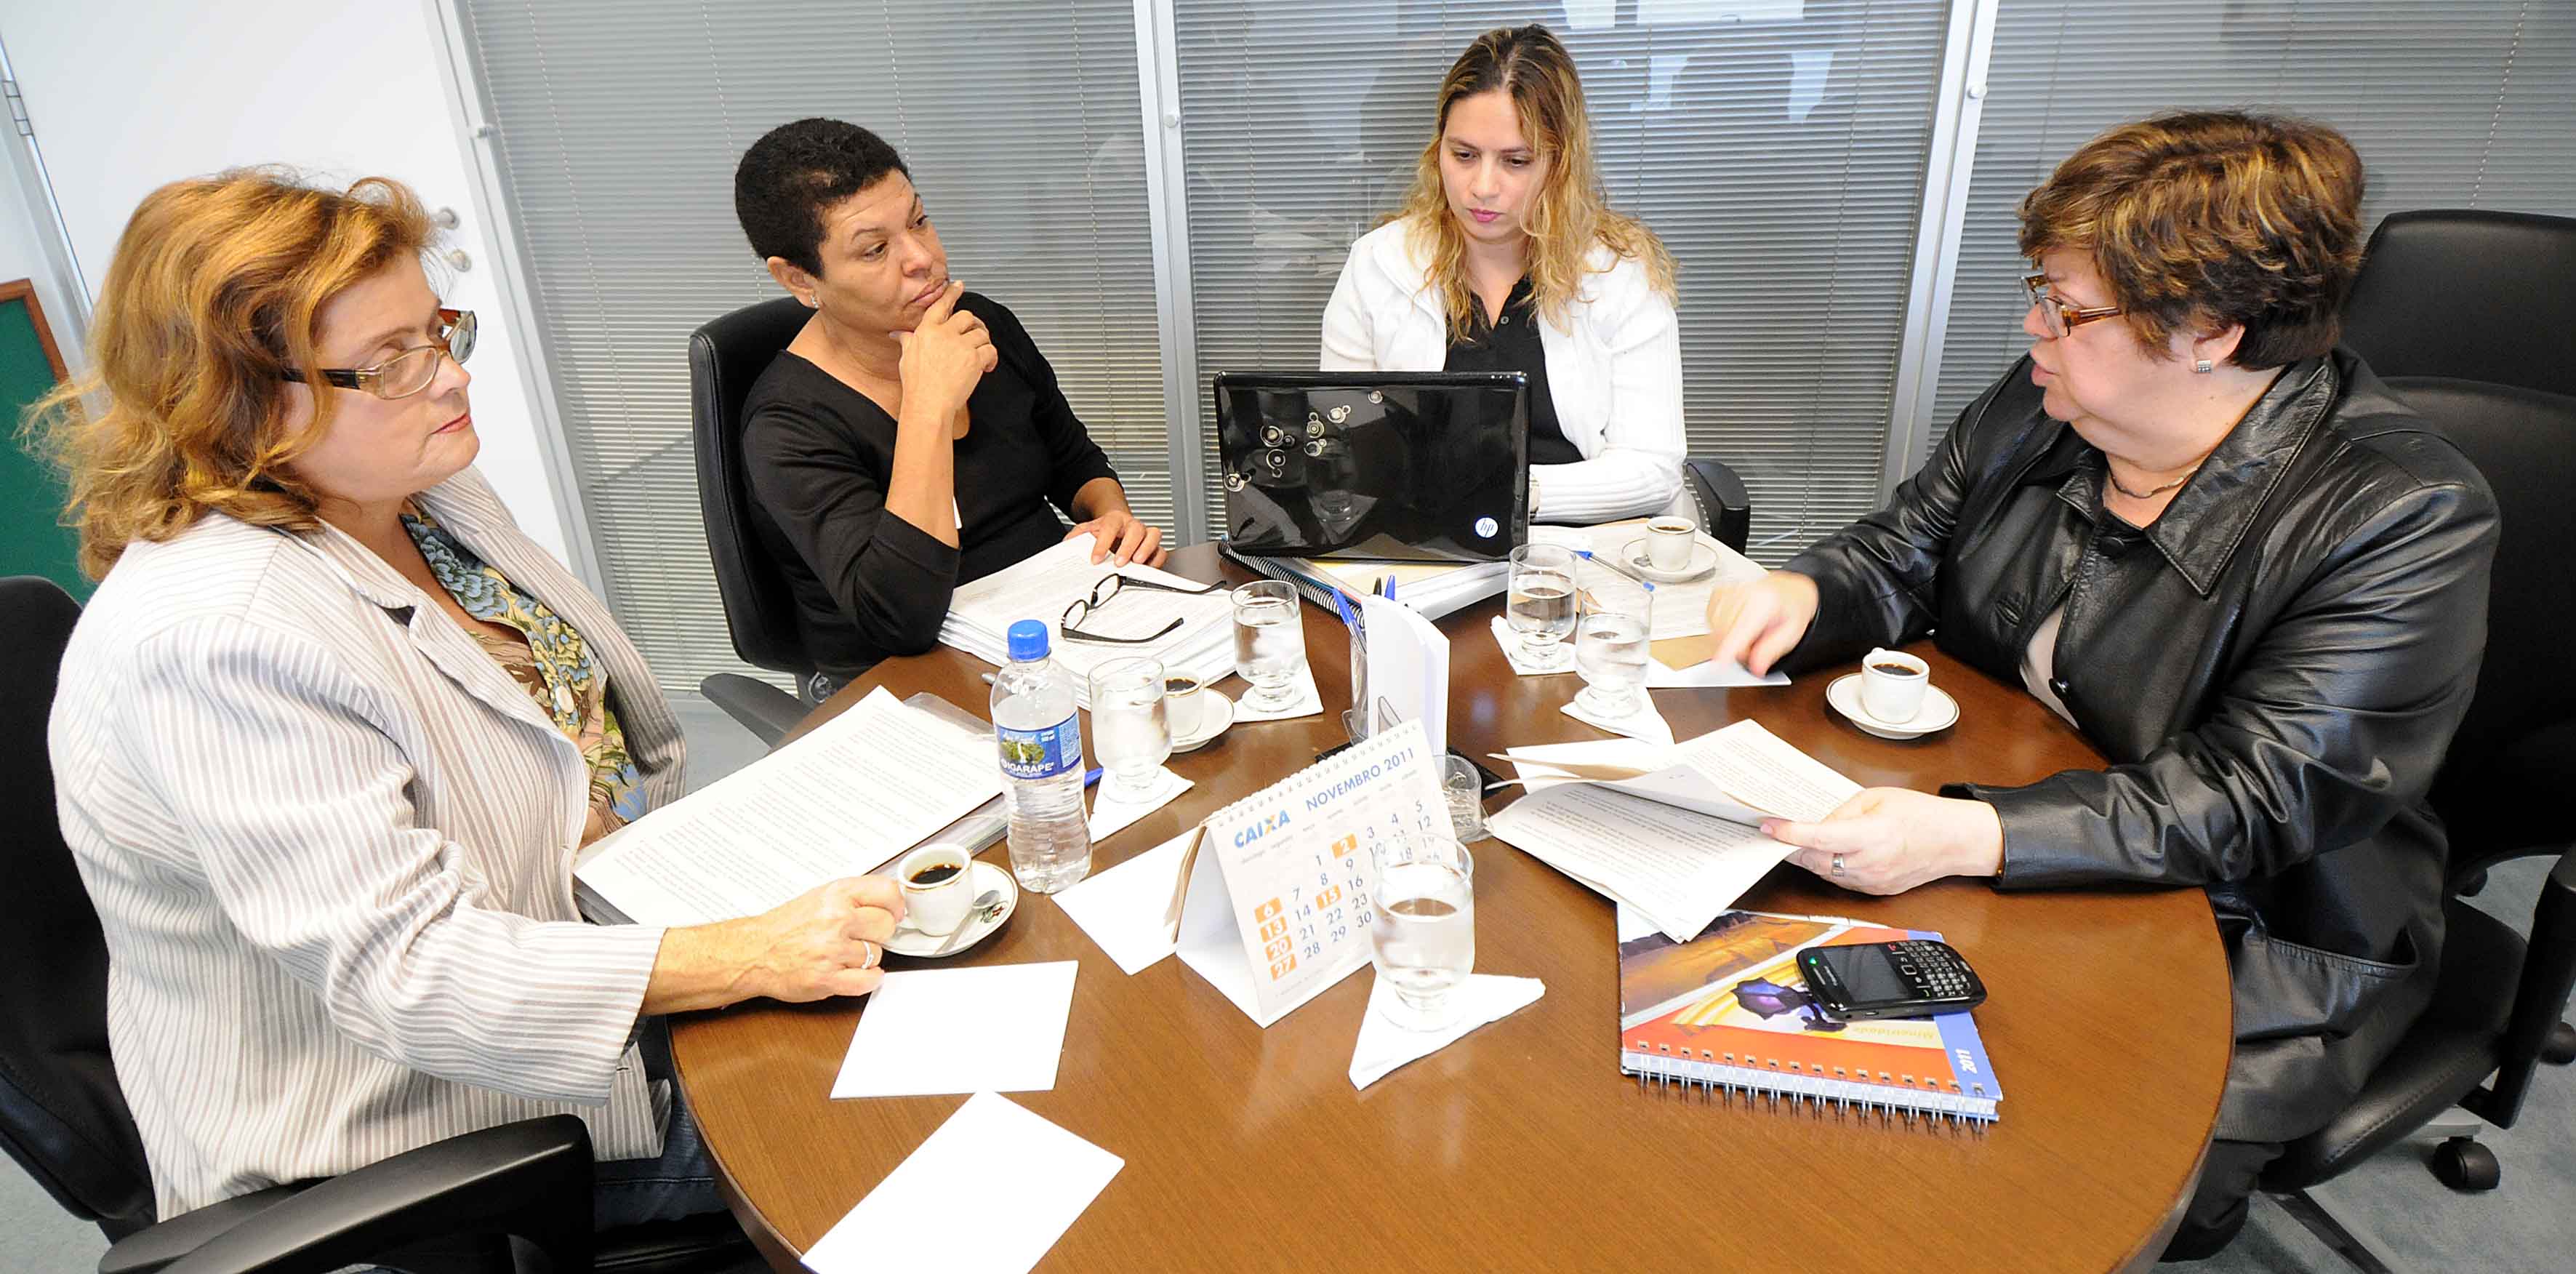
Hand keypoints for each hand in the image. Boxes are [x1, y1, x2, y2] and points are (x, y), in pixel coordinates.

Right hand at [731, 875, 907, 1001]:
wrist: (755, 952)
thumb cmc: (786, 926)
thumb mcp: (820, 896)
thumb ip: (855, 896)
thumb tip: (891, 900)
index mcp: (836, 895)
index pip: (888, 893)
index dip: (896, 905)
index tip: (894, 913)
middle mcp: (835, 919)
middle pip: (886, 926)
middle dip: (878, 933)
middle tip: (861, 936)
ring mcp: (831, 950)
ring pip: (876, 955)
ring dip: (865, 958)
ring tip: (843, 953)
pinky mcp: (827, 979)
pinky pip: (868, 981)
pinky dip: (868, 980)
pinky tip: (855, 972)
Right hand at [893, 282, 997, 422]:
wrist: (928, 404)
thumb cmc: (916, 385)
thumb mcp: (906, 358)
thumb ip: (907, 341)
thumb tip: (899, 334)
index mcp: (927, 331)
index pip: (941, 305)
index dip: (952, 293)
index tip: (958, 286)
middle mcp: (945, 334)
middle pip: (967, 316)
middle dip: (973, 325)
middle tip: (975, 334)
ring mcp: (961, 345)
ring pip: (981, 333)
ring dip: (983, 342)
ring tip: (980, 354)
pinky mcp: (974, 359)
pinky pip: (990, 350)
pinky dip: (991, 357)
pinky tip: (987, 366)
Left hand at [1066, 508, 1166, 566]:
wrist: (1116, 525)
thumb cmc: (1104, 530)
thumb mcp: (1086, 530)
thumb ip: (1076, 536)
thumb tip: (1067, 544)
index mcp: (1114, 519)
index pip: (1109, 526)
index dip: (1103, 543)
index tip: (1096, 559)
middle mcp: (1131, 524)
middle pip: (1136, 529)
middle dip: (1128, 546)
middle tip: (1119, 562)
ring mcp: (1145, 534)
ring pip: (1153, 535)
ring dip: (1146, 549)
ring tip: (1137, 563)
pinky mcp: (1153, 547)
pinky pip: (1161, 551)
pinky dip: (1156, 560)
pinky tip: (1147, 568)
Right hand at [1705, 570, 1820, 674]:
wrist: (1788, 590)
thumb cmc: (1791, 610)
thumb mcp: (1792, 634)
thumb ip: (1772, 651)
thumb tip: (1756, 668)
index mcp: (1766, 602)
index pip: (1742, 629)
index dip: (1729, 647)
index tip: (1719, 661)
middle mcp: (1745, 592)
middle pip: (1726, 632)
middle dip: (1736, 647)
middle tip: (1754, 646)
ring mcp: (1730, 591)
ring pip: (1715, 627)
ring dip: (1727, 638)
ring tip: (1747, 632)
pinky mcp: (1719, 592)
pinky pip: (1710, 618)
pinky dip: (1719, 627)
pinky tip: (1734, 624)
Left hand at [1761, 788, 2003, 896]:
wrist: (1954, 841)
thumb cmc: (1921, 815)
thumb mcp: (1878, 798)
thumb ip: (1843, 811)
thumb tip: (1815, 823)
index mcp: (1872, 836)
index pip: (1819, 838)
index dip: (1789, 834)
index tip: (1769, 827)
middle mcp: (1870, 864)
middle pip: (1815, 860)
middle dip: (1791, 847)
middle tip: (1773, 833)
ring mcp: (1872, 881)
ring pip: (1824, 873)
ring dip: (1807, 858)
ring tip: (1793, 842)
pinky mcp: (1875, 891)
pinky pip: (1840, 880)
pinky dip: (1826, 867)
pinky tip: (1822, 853)